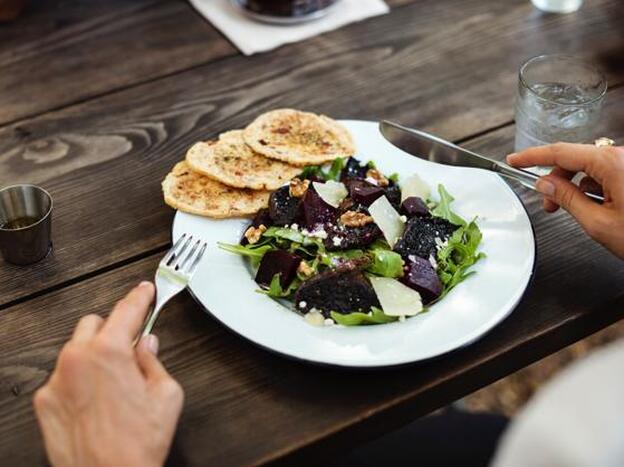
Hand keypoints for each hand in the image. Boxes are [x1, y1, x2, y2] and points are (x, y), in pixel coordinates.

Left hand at [33, 282, 183, 466]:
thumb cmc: (137, 444)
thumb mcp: (166, 395)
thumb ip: (154, 362)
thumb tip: (146, 346)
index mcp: (109, 352)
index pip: (126, 310)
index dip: (139, 297)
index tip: (144, 291)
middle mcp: (76, 360)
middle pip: (94, 323)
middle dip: (113, 330)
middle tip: (131, 348)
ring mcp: (56, 381)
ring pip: (76, 350)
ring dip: (95, 355)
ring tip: (115, 383)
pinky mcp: (45, 403)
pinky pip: (64, 377)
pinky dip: (79, 380)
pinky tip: (97, 401)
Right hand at [507, 142, 623, 257]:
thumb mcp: (598, 222)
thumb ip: (566, 199)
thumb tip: (545, 185)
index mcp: (611, 163)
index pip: (560, 152)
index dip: (532, 157)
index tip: (514, 160)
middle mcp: (623, 156)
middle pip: (575, 159)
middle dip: (555, 180)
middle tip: (545, 205)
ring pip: (591, 167)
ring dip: (575, 186)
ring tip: (573, 212)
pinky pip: (608, 172)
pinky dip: (594, 187)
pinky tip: (596, 208)